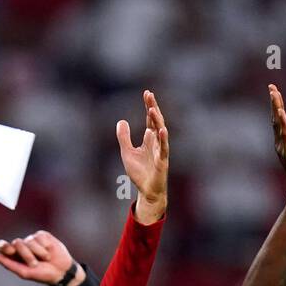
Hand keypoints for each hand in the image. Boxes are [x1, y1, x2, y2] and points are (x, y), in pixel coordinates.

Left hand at [0, 230, 81, 285]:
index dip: (4, 246)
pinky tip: (49, 251)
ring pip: (29, 240)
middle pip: (17, 243)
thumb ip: (9, 264)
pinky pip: (39, 237)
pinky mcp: (42, 235)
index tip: (10, 251)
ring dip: (38, 253)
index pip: (2, 246)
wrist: (61, 271)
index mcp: (14, 255)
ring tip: (45, 259)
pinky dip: (45, 247)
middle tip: (35, 264)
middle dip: (27, 255)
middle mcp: (21, 246)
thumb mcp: (25, 273)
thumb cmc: (42, 274)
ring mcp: (31, 239)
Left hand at [117, 90, 168, 223]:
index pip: (150, 119)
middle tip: (149, 95)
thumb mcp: (127, 152)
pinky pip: (164, 149)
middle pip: (156, 121)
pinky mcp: (162, 162)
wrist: (147, 192)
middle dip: (153, 108)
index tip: (146, 93)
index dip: (148, 106)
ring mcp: (161, 151)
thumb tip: (121, 120)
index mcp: (149, 139)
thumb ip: (124, 137)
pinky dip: (164, 139)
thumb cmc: (140, 173)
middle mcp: (157, 142)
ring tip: (152, 109)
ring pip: (161, 132)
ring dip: (157, 120)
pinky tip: (162, 130)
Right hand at [268, 84, 285, 195]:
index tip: (274, 91)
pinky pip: (284, 135)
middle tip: (271, 87)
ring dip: (276, 108)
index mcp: (285, 142)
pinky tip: (281, 111)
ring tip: (274, 94)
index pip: (280, 120)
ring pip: (278, 124)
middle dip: (274, 102)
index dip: (277, 105)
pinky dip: (282, 123)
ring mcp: (284, 148)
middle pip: (276, 119)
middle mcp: (281, 143)